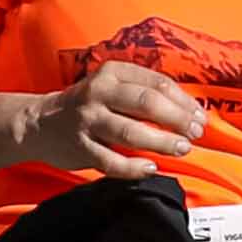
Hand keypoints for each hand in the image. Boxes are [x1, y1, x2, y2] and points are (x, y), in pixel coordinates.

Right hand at [27, 60, 205, 179]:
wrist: (41, 123)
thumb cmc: (90, 106)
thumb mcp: (114, 86)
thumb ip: (145, 92)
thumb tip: (189, 111)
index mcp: (113, 73)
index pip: (158, 83)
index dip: (184, 102)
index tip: (200, 117)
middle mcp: (99, 92)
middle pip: (147, 103)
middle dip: (177, 119)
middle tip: (195, 134)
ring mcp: (88, 120)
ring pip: (131, 132)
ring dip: (161, 142)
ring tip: (181, 149)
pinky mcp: (80, 147)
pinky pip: (111, 161)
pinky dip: (133, 167)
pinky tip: (151, 168)